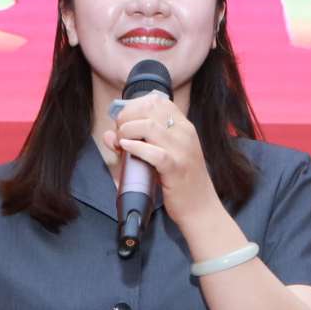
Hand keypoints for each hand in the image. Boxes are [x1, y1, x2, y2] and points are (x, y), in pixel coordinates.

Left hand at [102, 93, 211, 226]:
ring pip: (148, 126)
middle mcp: (185, 133)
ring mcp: (182, 150)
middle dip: (126, 118)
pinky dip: (135, 148)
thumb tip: (109, 135)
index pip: (157, 100)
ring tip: (121, 144)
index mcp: (184, 127)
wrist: (201, 208)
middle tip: (119, 134)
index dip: (133, 107)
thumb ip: (140, 142)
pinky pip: (153, 152)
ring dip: (127, 131)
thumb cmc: (180, 182)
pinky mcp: (176, 168)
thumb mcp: (165, 155)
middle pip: (150, 108)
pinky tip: (126, 149)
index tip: (125, 122)